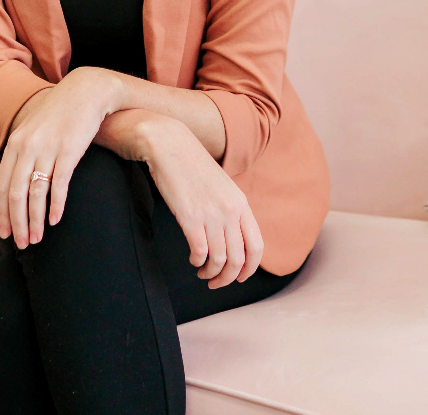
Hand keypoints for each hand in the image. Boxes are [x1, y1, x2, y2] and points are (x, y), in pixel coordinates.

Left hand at [0, 67, 120, 249]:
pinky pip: (58, 184)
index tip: (4, 234)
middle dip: (16, 223)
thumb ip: (23, 153)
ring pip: (34, 194)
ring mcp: (47, 148)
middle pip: (15, 194)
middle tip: (21, 244)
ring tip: (37, 239)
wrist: (86, 91)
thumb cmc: (61, 114)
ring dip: (34, 220)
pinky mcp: (68, 150)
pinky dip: (55, 206)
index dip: (1, 214)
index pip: (1, 186)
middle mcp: (27, 146)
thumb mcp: (34, 130)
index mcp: (16, 143)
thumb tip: (15, 183)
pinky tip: (54, 220)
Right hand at [141, 116, 263, 288]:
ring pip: (219, 260)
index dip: (249, 269)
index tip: (239, 277)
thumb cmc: (192, 166)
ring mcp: (211, 214)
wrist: (170, 145)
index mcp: (241, 203)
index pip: (256, 246)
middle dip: (228, 278)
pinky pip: (200, 252)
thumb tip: (233, 239)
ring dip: (211, 274)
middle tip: (216, 283)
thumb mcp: (222, 186)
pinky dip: (197, 261)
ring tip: (203, 272)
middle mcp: (230, 210)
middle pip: (238, 259)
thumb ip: (231, 210)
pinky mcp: (189, 217)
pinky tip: (193, 258)